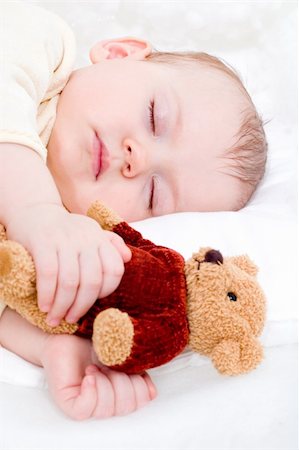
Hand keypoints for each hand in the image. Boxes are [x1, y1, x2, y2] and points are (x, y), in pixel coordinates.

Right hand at [5, 203, 130, 324]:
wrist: (33, 211)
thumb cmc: (65, 229)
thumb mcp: (91, 231)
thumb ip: (110, 244)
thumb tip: (128, 258)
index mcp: (99, 238)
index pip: (114, 269)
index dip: (107, 291)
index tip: (94, 304)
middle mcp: (85, 238)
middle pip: (92, 280)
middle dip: (82, 306)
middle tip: (71, 319)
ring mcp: (63, 239)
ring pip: (70, 281)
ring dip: (62, 306)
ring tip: (55, 318)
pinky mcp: (42, 242)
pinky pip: (48, 274)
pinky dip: (47, 294)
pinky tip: (43, 306)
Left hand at [41, 334, 156, 419]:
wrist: (69, 331)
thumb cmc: (95, 339)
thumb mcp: (123, 353)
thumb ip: (138, 370)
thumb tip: (151, 392)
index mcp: (122, 390)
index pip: (141, 400)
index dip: (140, 383)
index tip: (127, 364)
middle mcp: (106, 401)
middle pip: (127, 406)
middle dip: (122, 380)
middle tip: (109, 364)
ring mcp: (88, 404)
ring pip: (107, 408)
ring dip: (105, 382)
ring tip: (95, 367)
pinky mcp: (70, 403)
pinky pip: (86, 408)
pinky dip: (91, 390)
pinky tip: (89, 375)